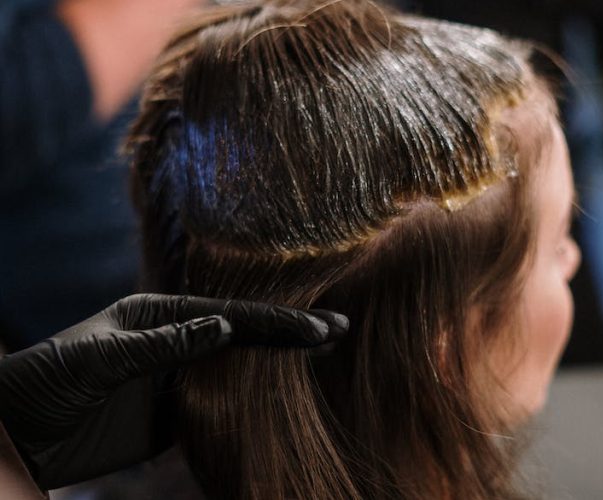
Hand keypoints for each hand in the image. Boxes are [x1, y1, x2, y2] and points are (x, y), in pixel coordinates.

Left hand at [0, 293, 346, 489]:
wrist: (17, 432)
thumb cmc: (46, 382)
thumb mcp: (100, 358)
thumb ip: (163, 345)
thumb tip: (226, 326)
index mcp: (159, 315)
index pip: (229, 316)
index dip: (275, 320)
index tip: (318, 327)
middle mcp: (175, 341)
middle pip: (243, 336)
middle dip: (290, 332)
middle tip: (340, 328)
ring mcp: (176, 378)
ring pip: (237, 368)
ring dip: (279, 363)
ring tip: (326, 351)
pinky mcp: (172, 415)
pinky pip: (219, 405)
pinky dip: (252, 401)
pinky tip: (283, 394)